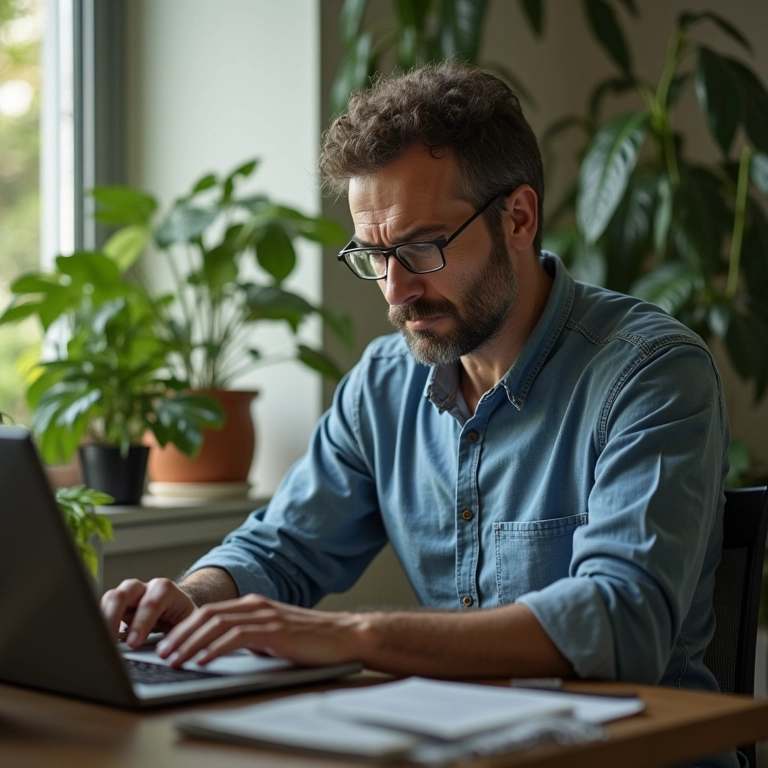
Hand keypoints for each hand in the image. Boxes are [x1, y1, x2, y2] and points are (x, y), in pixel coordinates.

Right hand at [100, 578, 196, 647]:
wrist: (178, 612)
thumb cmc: (184, 620)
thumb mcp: (188, 627)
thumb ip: (178, 636)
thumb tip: (164, 653)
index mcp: (165, 590)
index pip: (151, 603)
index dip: (141, 623)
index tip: (134, 643)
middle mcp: (144, 588)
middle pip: (125, 593)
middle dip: (114, 616)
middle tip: (110, 641)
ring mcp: (128, 595)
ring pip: (110, 598)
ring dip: (103, 619)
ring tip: (100, 641)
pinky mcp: (117, 605)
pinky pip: (103, 609)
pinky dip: (99, 623)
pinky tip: (97, 638)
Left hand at [155, 594, 359, 667]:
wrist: (344, 637)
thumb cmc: (311, 641)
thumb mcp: (273, 637)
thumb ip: (250, 637)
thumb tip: (224, 650)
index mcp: (254, 604)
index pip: (210, 612)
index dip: (185, 627)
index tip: (168, 644)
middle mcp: (257, 605)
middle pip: (208, 615)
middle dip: (181, 634)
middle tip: (162, 653)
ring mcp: (266, 616)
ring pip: (218, 625)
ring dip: (192, 643)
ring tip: (176, 660)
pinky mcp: (275, 631)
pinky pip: (237, 637)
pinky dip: (216, 648)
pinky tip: (204, 660)